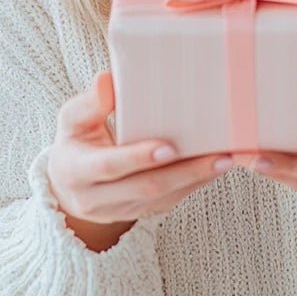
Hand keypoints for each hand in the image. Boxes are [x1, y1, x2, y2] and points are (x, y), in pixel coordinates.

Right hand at [46, 70, 234, 225]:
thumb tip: (108, 81)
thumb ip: (89, 103)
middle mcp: (97, 198)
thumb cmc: (75, 140)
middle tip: (218, 155)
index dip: (138, 158)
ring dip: (196, 180)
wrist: (69, 185)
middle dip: (184, 172)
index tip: (169, 147)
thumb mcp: (71, 120)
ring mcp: (120, 210)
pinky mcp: (139, 213)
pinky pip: (169, 202)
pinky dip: (193, 185)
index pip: (109, 167)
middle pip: (145, 188)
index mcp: (76, 171)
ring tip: (228, 159)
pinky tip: (215, 168)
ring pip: (162, 198)